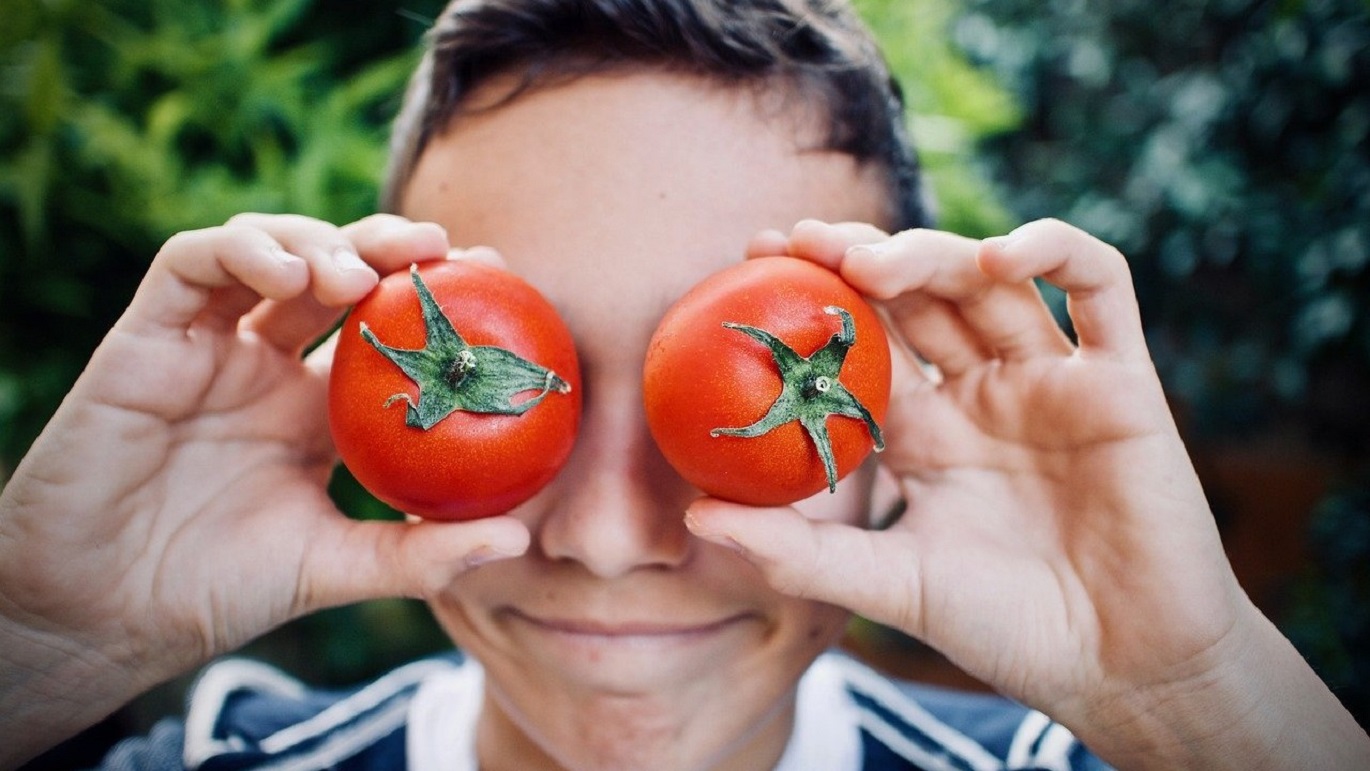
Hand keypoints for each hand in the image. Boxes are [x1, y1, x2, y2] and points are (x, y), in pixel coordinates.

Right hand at [0, 214, 528, 765]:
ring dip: (318, 243)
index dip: (434, 296)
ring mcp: (207, 347)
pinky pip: (189, 265)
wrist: (104, 615)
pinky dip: (240, 251)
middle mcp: (265, 366)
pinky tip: (288, 278)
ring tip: (360, 274)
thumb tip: (521, 542)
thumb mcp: (335, 568)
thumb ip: (420, 556)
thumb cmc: (219, 591)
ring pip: (267, 251)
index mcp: (316, 409)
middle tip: (439, 247)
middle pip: (335, 274)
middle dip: (386, 246)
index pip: (384, 328)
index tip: (495, 276)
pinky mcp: (146, 339)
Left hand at [687, 219, 1369, 766]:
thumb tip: (694, 522)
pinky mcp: (1122, 381)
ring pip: (994, 281)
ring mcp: (1052, 382)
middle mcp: (985, 394)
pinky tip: (1002, 256)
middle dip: (861, 257)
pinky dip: (1056, 253)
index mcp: (929, 432)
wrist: (1122, 671)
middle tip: (800, 243)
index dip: (815, 297)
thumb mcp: (888, 585)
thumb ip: (799, 552)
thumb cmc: (1006, 631)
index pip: (866, 341)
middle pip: (922, 295)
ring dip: (934, 254)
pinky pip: (1101, 290)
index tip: (753, 262)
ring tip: (870, 262)